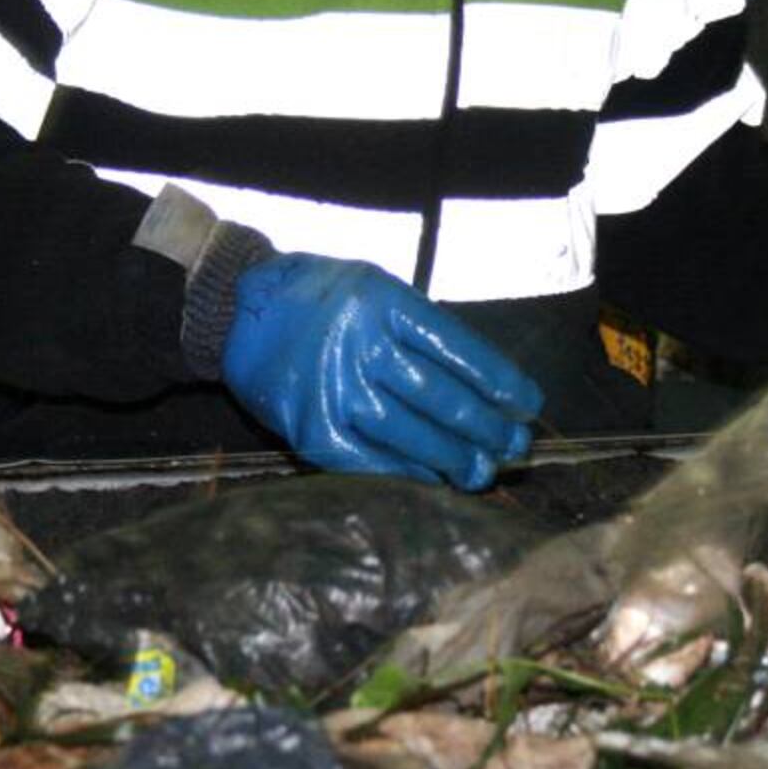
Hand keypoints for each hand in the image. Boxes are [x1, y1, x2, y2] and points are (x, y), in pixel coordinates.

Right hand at [221, 253, 543, 490]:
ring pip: (409, 431)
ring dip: (453, 457)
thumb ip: (421, 329)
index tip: (528, 405)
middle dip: (486, 427)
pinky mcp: (311, 426)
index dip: (499, 381)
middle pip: (439, 395)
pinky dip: (406, 471)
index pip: (457, 348)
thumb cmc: (321, 299)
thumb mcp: (374, 289)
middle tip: (515, 447)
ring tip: (483, 471)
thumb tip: (486, 385)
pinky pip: (369, 458)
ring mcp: (333, 388)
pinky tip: (434, 480)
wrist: (239, 311)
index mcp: (383, 301)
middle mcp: (359, 343)